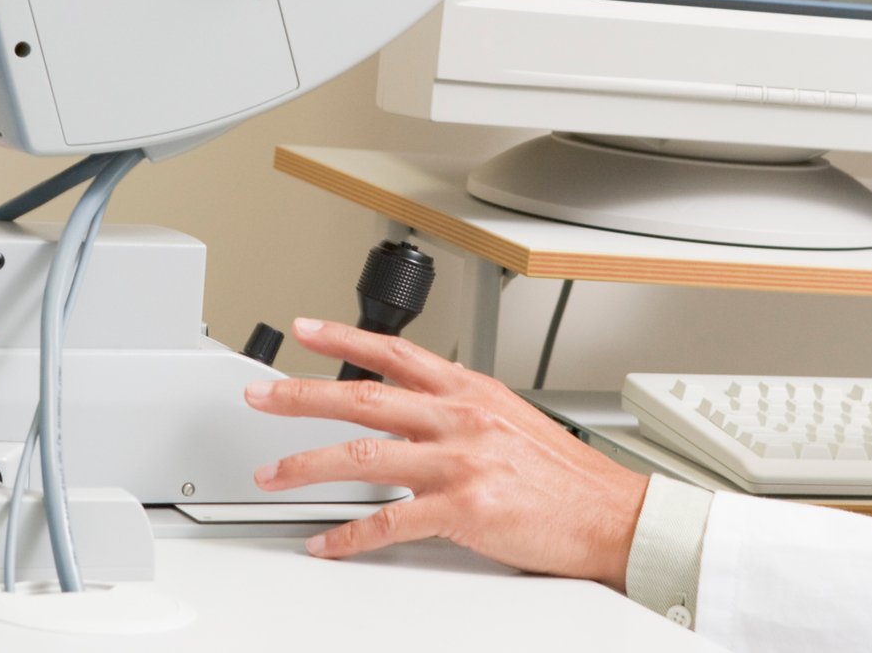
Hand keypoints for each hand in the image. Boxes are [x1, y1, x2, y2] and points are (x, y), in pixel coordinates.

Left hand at [243, 317, 648, 588]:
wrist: (613, 513)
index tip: (302, 329)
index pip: (393, 352)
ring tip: (271, 475)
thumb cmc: (565, 474)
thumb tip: (415, 406)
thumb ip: (460, 408)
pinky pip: (390, 522)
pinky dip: (350, 536)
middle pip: (363, 397)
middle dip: (301, 394)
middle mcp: (459, 417)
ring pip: (362, 457)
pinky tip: (326, 543)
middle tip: (258, 394)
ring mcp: (459, 461)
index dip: (342, 337)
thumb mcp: (511, 417)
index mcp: (470, 390)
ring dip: (307, 466)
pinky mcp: (464, 508)